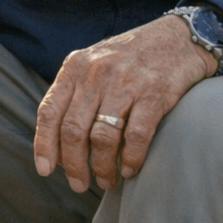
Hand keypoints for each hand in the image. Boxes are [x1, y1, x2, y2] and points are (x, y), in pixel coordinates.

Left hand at [34, 14, 212, 193]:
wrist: (178, 38)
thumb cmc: (130, 58)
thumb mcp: (93, 63)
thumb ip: (74, 94)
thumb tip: (58, 143)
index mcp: (76, 66)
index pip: (49, 111)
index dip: (44, 145)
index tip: (45, 170)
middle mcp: (96, 72)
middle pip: (73, 130)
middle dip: (74, 165)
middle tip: (80, 184)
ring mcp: (126, 82)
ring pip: (102, 138)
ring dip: (102, 167)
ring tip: (106, 179)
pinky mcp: (155, 93)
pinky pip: (136, 136)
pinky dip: (131, 159)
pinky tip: (130, 168)